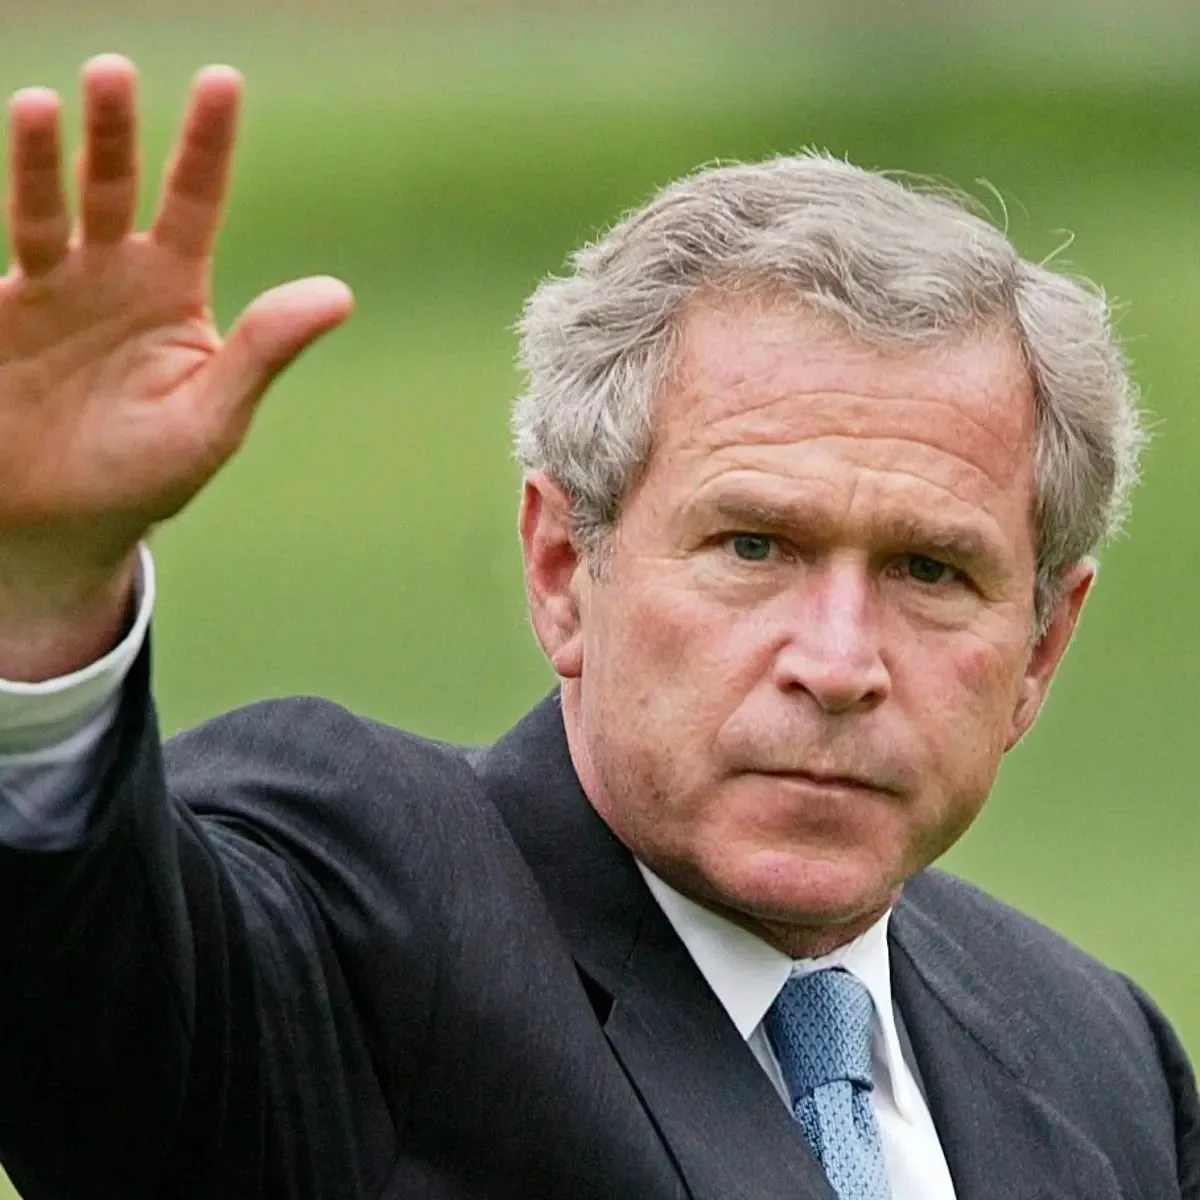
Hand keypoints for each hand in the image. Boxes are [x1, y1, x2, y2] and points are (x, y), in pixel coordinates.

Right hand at [0, 55, 352, 678]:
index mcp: (172, 289)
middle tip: (114, 73)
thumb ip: (264, 351)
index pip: (194, 201)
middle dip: (113, 132)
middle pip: (112, 185)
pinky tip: (8, 192)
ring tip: (45, 106)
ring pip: (41, 209)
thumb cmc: (150, 472)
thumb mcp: (213, 415)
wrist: (68, 523)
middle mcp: (107, 274)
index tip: (222, 82)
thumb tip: (339, 294)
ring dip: (40, 160)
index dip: (208, 144)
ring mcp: (45, 290)